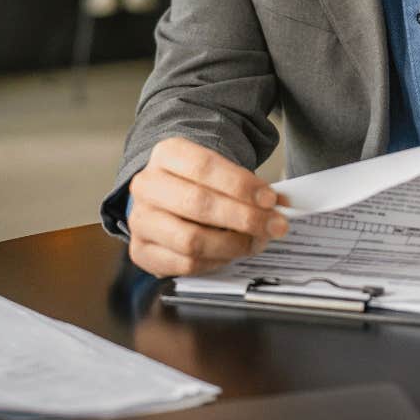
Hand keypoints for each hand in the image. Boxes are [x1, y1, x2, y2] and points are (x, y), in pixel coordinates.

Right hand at [127, 137, 287, 276]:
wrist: (166, 200)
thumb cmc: (199, 184)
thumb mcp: (220, 172)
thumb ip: (246, 186)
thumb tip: (278, 205)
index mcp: (167, 154)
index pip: (204, 167)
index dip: (241, 184)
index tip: (270, 199)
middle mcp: (148, 185)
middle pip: (198, 203)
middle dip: (244, 217)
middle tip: (275, 225)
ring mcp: (141, 220)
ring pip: (191, 239)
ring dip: (233, 244)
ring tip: (255, 242)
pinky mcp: (142, 251)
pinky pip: (185, 264)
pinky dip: (215, 262)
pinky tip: (230, 254)